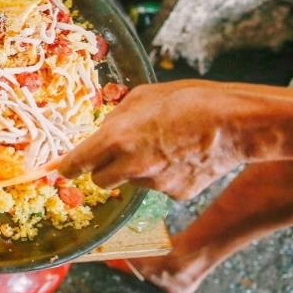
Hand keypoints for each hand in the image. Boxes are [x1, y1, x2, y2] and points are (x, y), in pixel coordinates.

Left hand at [57, 80, 252, 199]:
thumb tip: (103, 130)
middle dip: (101, 170)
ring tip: (161, 146)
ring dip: (135, 170)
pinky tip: (180, 156)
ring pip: (130, 183)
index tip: (60, 169)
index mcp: (117, 139)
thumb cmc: (188, 100)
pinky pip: (158, 187)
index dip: (66, 167)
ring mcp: (154, 184)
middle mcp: (131, 166)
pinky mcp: (175, 194)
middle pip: (99, 182)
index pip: (76, 163)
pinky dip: (161, 176)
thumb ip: (116, 118)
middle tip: (114, 154)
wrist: (233, 124)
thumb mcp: (142, 97)